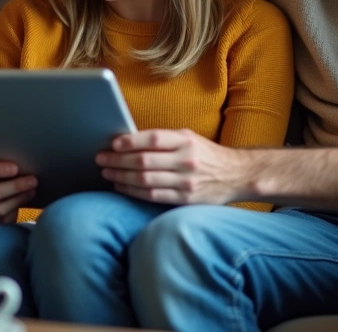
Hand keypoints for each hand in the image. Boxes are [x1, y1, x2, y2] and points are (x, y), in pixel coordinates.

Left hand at [97, 129, 249, 204]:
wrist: (237, 174)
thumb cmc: (206, 154)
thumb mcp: (189, 138)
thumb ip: (164, 139)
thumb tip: (128, 140)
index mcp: (186, 140)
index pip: (153, 138)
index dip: (131, 141)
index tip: (113, 143)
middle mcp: (186, 160)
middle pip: (144, 161)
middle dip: (118, 160)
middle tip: (101, 158)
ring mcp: (186, 181)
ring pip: (145, 180)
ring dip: (121, 176)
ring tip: (106, 172)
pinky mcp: (185, 199)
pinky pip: (152, 196)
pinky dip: (133, 191)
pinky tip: (121, 186)